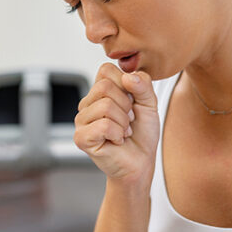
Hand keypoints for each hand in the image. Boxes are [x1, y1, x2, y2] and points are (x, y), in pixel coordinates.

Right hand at [74, 63, 160, 186]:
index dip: (125, 83)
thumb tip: (128, 77)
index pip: (105, 70)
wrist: (140, 162)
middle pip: (104, 87)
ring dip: (123, 122)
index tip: (131, 101)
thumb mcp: (149, 103)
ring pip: (105, 106)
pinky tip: (117, 140)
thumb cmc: (142, 133)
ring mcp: (81, 121)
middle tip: (128, 120)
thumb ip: (143, 85)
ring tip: (123, 131)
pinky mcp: (81, 138)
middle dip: (125, 105)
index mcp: (100, 92)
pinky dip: (117, 134)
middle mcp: (87, 103)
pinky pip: (103, 125)